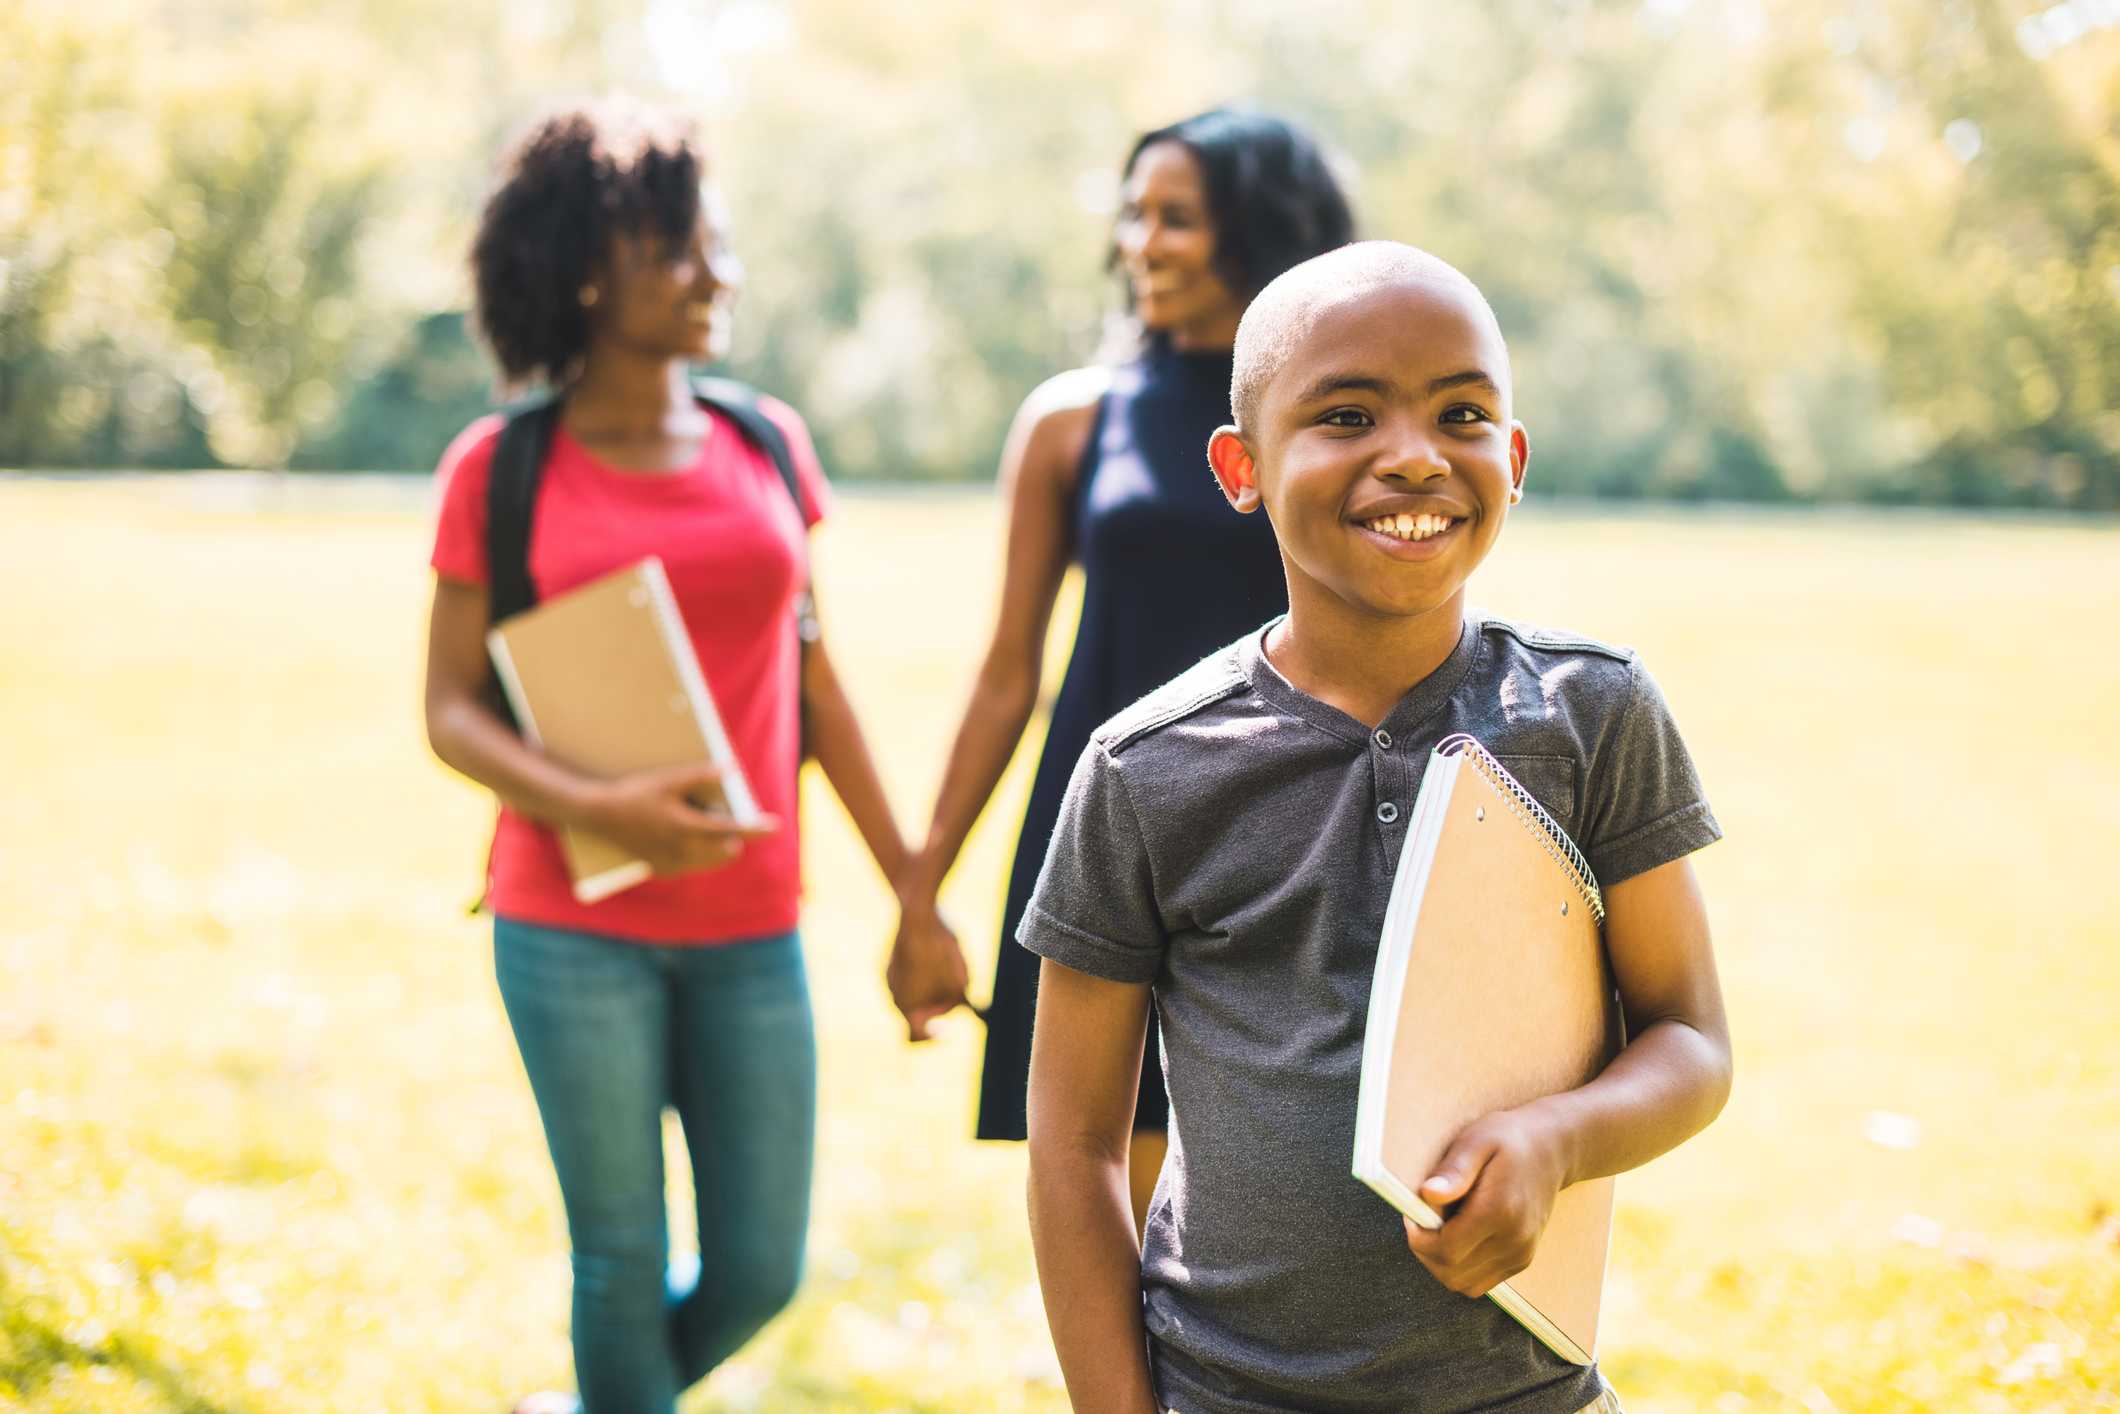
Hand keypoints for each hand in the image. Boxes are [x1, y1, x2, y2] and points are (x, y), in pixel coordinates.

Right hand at [578, 761, 778, 876]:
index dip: (756, 828)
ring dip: (717, 846)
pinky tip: (686, 836)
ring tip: (702, 823)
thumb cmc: (635, 795)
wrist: (601, 817)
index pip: (731, 830)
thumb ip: (699, 777)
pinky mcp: (662, 869)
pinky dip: (698, 853)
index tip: (777, 827)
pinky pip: (692, 865)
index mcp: (686, 828)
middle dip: (735, 837)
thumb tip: (729, 770)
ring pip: (711, 860)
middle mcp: (681, 850)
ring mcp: (671, 863)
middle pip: (726, 850)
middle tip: (729, 817)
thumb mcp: (667, 781)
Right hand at [887, 895, 970, 1041]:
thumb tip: (983, 1018)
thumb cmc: (941, 953)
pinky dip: (920, 975)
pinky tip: (935, 957)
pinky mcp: (887, 962)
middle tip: (954, 991)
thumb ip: (968, 1007)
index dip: (935, 1036)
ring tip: (947, 970)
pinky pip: (905, 977)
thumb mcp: (962, 982)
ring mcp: (887, 979)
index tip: (950, 1026)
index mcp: (907, 1010)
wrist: (918, 914)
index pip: (918, 1038)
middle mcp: (892, 998)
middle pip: (917, 1015)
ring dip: (929, 991)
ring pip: (911, 995)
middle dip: (937, 1007)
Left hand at [1402, 1106, 1567, 1297]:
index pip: (1446, 1249)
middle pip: (1451, 1272)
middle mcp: (1514, 1240)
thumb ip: (1453, 1170)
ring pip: (1464, 1284)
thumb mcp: (1476, 1141)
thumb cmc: (1508, 1140)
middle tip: (1422, 1221)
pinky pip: (1480, 1282)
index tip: (1412, 1215)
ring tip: (1440, 1228)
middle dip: (1425, 1252)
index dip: (1418, 1238)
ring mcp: (1520, 1254)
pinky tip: (1458, 1236)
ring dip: (1441, 1263)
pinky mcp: (1522, 1260)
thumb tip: (1428, 1194)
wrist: (1551, 1149)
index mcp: (1499, 1210)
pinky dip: (1461, 1267)